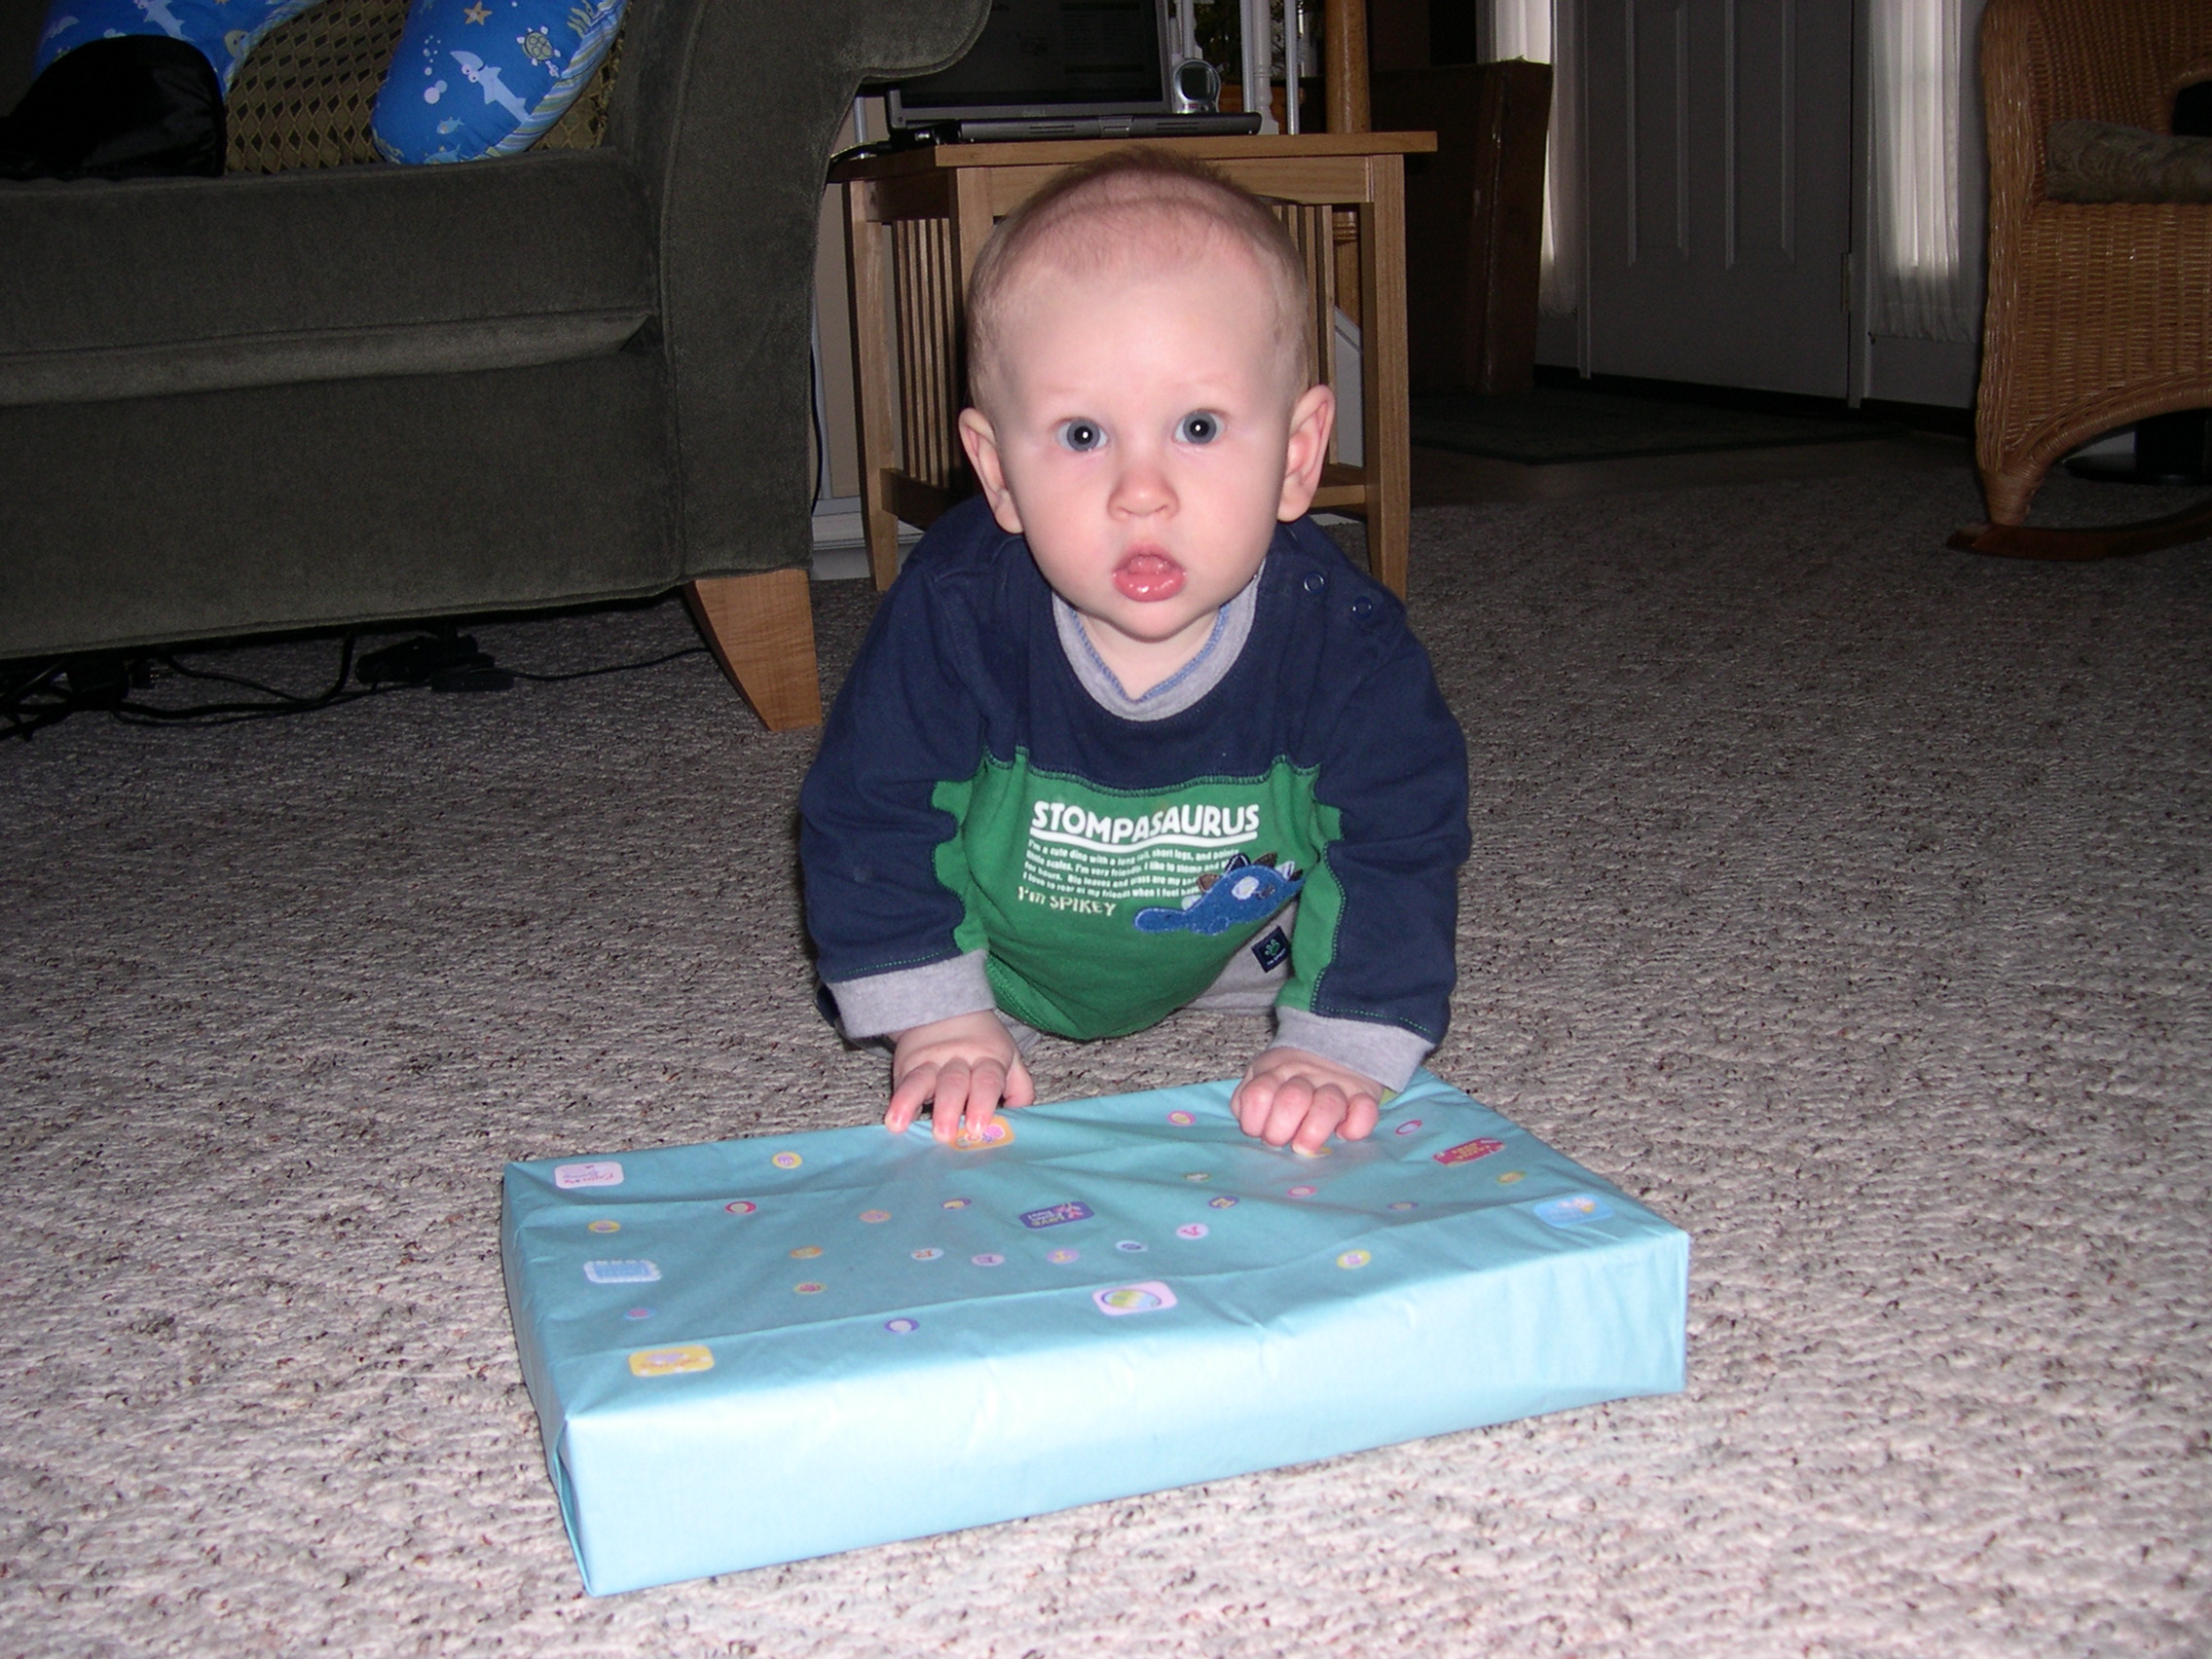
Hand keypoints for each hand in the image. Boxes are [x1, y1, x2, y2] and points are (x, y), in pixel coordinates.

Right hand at [887, 1010, 1035, 1142]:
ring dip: (912, 1103)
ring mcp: (930, 1062)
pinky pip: (903, 1084)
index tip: (978, 1127)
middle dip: (949, 1108)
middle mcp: (959, 1060)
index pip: (988, 1079)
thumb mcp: (1009, 1057)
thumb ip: (1019, 1087)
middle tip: (945, 1134)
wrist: (946, 1010)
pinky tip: (893, 1121)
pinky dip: (897, 1103)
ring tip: (903, 1126)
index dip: (983, 1102)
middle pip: (954, 1083)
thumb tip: (1025, 1121)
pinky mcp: (908, 1066)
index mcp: (989, 1059)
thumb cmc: (983, 1046)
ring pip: (922, 1081)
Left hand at [1231, 1046, 1382, 1153]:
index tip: (1258, 1130)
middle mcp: (1306, 1075)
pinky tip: (1343, 1133)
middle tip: (1282, 1140)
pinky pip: (1365, 1111)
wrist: (1333, 1041)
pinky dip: (1354, 1128)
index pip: (1259, 1095)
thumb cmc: (1289, 1074)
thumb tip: (1251, 1123)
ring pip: (1328, 1105)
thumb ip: (1249, 1098)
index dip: (1255, 1120)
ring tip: (1304, 1145)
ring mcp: (1337, 1084)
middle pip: (1293, 1100)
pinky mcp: (1365, 1094)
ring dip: (1313, 1132)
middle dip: (1281, 1130)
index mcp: (1275, 1071)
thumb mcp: (1260, 1076)